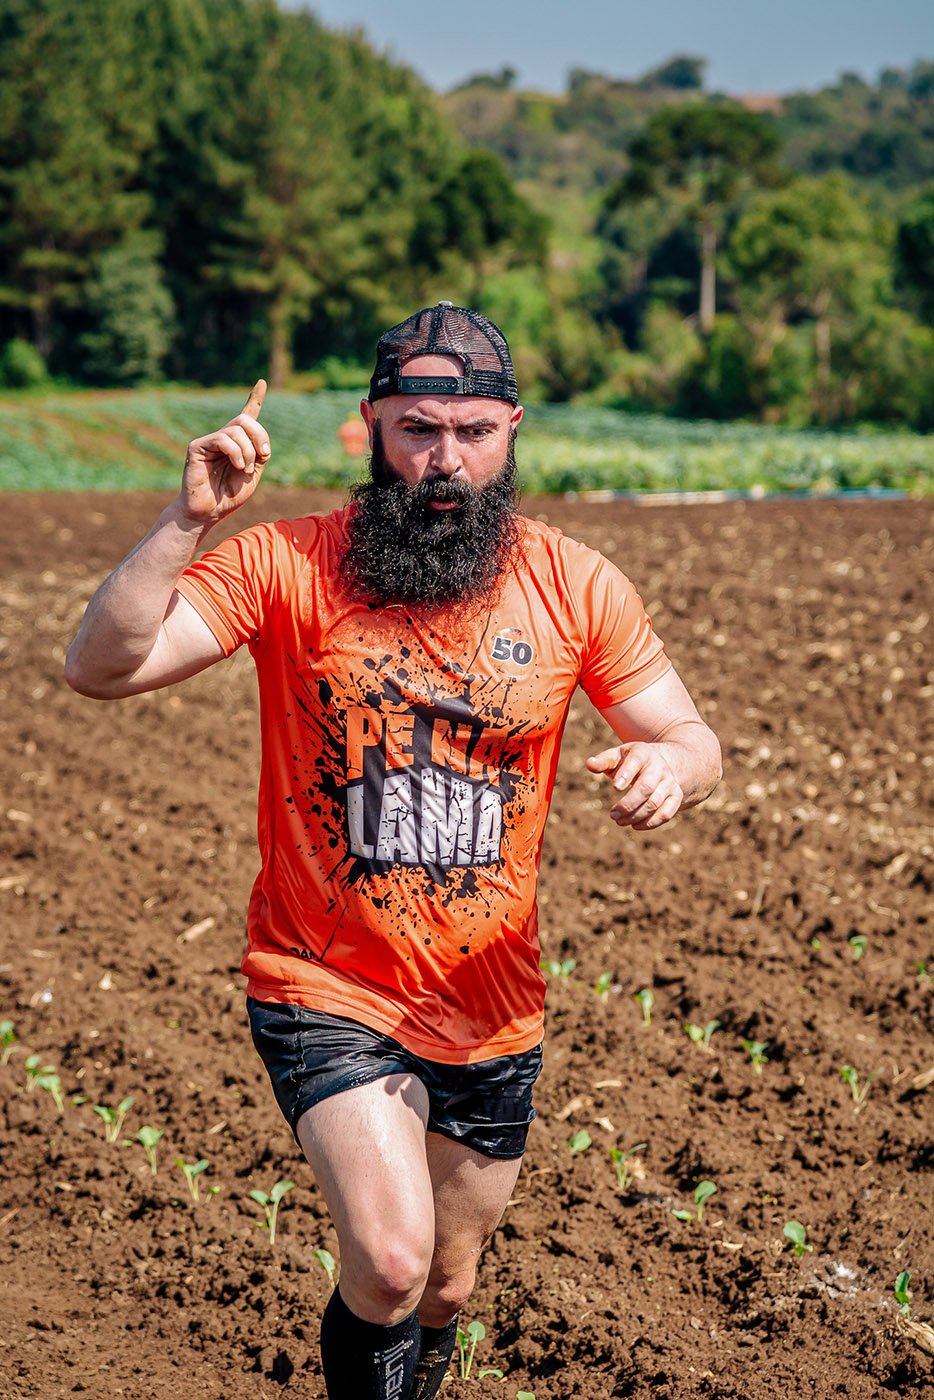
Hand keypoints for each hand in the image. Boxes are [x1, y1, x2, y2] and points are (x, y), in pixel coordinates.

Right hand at [177, 380, 269, 524]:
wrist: (208, 512)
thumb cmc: (228, 496)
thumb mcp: (253, 474)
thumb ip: (259, 455)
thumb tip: (260, 441)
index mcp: (238, 444)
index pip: (246, 416)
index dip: (254, 398)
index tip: (262, 383)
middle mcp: (223, 438)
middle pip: (245, 420)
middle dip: (260, 436)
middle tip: (264, 455)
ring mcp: (210, 441)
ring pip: (236, 430)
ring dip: (248, 452)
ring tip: (245, 469)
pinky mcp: (197, 447)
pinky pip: (223, 439)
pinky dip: (236, 453)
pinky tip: (239, 466)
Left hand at [585, 742, 684, 830]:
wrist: (664, 762)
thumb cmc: (632, 761)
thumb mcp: (618, 756)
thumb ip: (603, 761)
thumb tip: (590, 764)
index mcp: (643, 753)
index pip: (636, 761)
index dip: (626, 774)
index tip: (615, 787)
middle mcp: (659, 767)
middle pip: (646, 787)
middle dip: (628, 804)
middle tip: (613, 815)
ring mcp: (669, 782)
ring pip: (654, 803)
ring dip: (636, 816)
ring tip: (619, 821)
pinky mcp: (676, 797)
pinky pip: (666, 813)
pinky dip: (650, 823)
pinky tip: (635, 825)